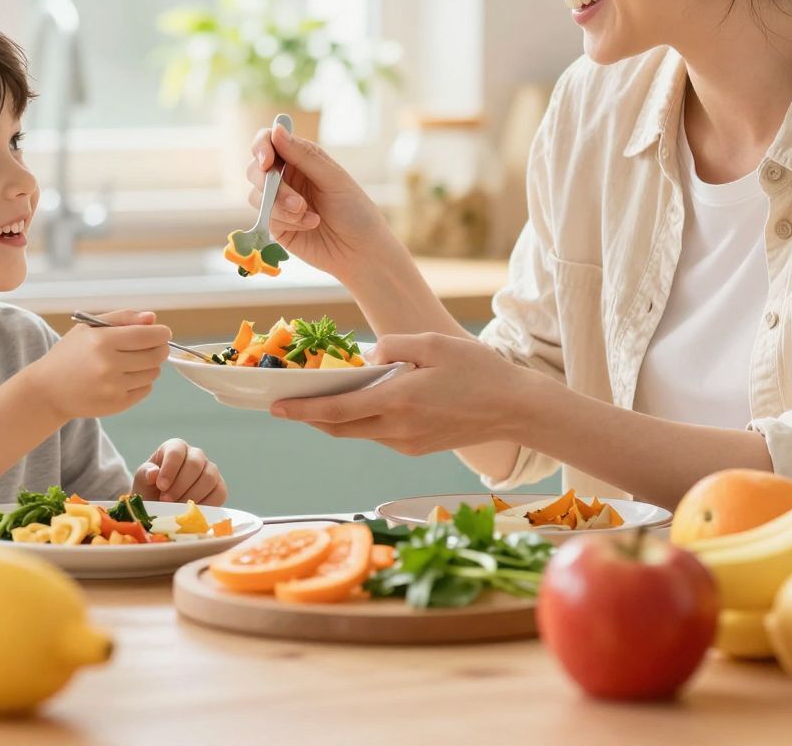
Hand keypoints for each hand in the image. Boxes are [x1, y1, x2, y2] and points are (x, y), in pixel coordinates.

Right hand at [26, 310, 169, 419]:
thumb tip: (153, 318)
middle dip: (160, 348)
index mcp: (102, 341)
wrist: (48, 390)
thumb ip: (123, 318)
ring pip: (153, 373)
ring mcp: (113, 387)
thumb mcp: (88, 328)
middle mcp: (108, 365)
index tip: (163, 333)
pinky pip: (146, 390)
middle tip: (153, 347)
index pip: (148, 335)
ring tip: (132, 363)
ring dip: (150, 366)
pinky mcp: (116, 404)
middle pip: (156, 355)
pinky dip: (142, 382)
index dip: (162, 333)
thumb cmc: (70, 355)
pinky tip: (125, 378)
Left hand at [134, 438, 226, 503]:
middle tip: (166, 501)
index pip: (176, 452)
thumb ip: (145, 474)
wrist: (161, 507)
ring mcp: (210, 470)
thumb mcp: (142, 481)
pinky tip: (191, 511)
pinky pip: (219, 493)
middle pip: (195, 464)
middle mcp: (196, 455)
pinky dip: (206, 504)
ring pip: (209, 478)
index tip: (161, 486)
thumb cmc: (151, 489)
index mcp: (176, 447)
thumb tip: (154, 473)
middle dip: (180, 485)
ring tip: (177, 508)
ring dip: (192, 496)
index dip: (170, 469)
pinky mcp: (219, 487)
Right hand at [246, 123, 400, 283]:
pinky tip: (310, 225)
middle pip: (255, 169)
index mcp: (302, 158)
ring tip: (308, 214)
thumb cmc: (355, 211)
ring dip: (281, 206)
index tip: (267, 162)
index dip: (261, 147)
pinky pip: (265, 217)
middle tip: (298, 202)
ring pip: (256, 195)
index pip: (268, 141)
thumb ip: (303, 156)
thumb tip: (276, 130)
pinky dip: (287, 221)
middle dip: (271, 185)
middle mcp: (287, 177)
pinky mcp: (276, 225)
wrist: (360, 252)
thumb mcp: (334, 179)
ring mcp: (279, 202)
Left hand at [269, 333, 530, 455]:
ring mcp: (408, 443)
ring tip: (323, 399)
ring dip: (337, 419)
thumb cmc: (478, 371)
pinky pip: (380, 436)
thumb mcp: (433, 343)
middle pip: (339, 428)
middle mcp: (397, 429)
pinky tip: (365, 404)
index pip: (336, 410)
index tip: (276, 407)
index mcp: (398, 401)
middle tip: (287, 404)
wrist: (515, 409)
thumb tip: (368, 357)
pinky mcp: (418, 448)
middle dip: (310, 418)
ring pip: (359, 433)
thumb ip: (394, 346)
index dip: (302, 410)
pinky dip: (363, 422)